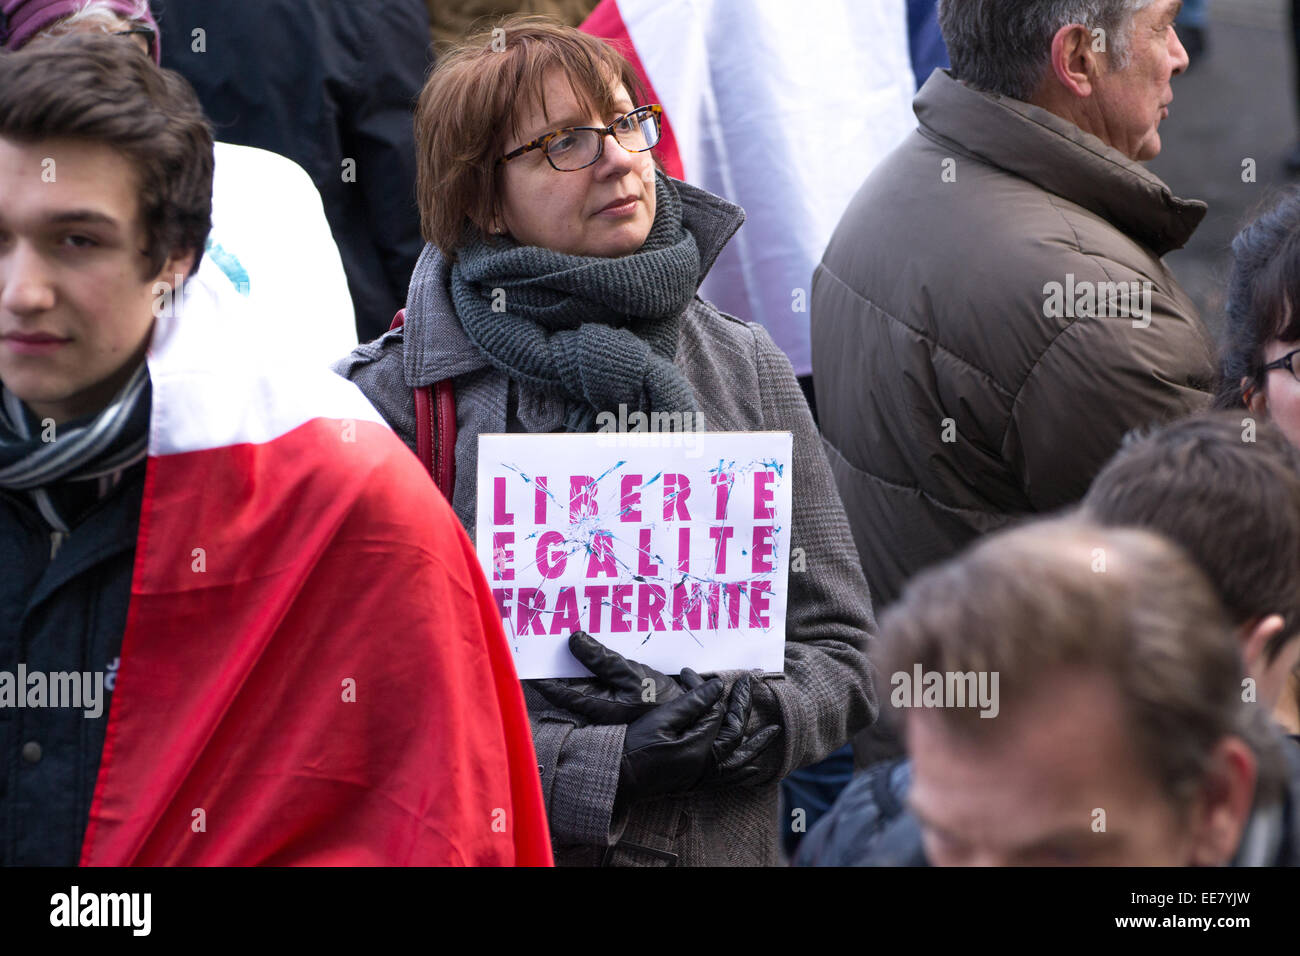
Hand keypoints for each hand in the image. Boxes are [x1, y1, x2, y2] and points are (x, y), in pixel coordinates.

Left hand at [532, 631, 700, 723]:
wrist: (691, 714)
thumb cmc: (660, 699)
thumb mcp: (631, 674)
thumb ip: (601, 659)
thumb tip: (573, 640)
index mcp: (598, 705)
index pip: (561, 692)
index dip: (544, 678)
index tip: (529, 662)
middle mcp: (599, 707)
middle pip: (569, 685)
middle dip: (557, 666)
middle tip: (540, 645)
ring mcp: (610, 703)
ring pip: (583, 681)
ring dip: (575, 663)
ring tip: (562, 641)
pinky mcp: (621, 697)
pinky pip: (599, 679)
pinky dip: (593, 664)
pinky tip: (593, 648)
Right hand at [617, 672, 781, 802]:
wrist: (616, 779)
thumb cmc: (633, 747)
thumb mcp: (660, 720)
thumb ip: (692, 704)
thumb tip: (716, 687)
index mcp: (697, 748)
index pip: (716, 714)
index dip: (713, 692)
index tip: (710, 676)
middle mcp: (705, 766)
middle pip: (733, 733)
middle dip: (742, 707)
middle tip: (749, 684)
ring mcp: (701, 777)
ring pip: (738, 761)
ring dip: (757, 745)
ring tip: (774, 732)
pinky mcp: (695, 783)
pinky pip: (728, 780)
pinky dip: (742, 772)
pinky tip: (753, 767)